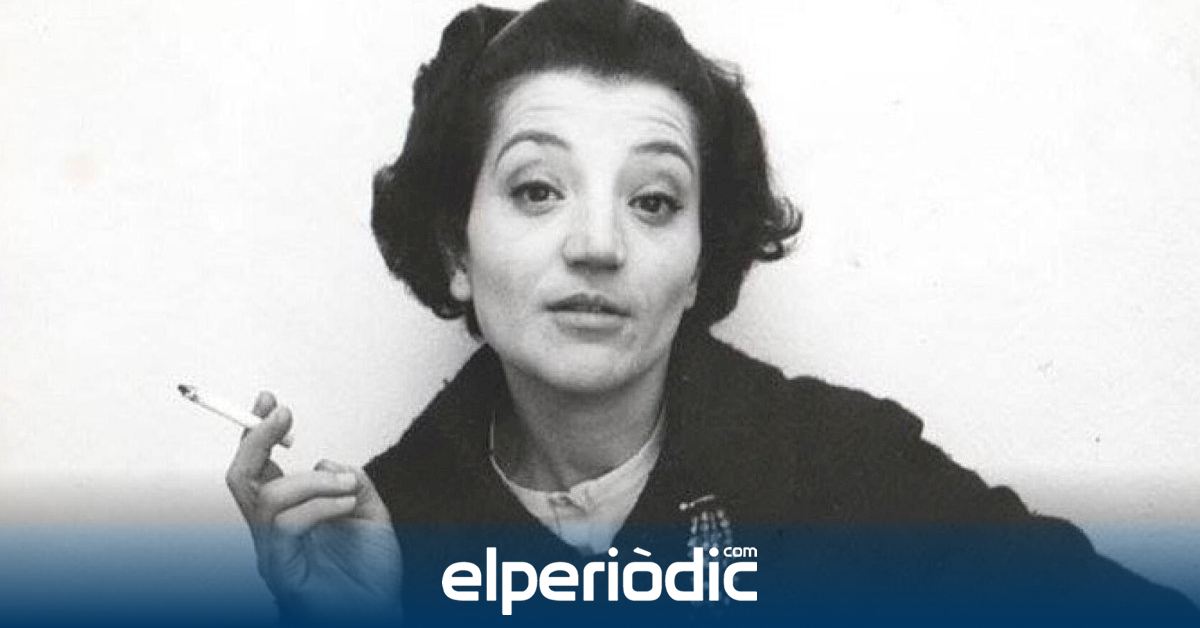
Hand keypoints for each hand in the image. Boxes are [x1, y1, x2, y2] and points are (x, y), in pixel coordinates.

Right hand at [225, 392, 402, 619]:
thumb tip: (326, 464)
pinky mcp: (283, 574)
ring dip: (311, 480)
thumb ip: (351, 482)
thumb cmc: (371, 575)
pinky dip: (318, 505)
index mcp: (288, 515)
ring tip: (347, 486)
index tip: (269, 400)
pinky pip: (286, 527)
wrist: (380, 617)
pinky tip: (346, 505)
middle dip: (256, 439)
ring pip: (267, 499)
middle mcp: (272, 533)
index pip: (258, 468)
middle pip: (241, 478)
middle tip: (283, 415)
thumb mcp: (369, 513)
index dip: (257, 431)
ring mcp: (273, 554)